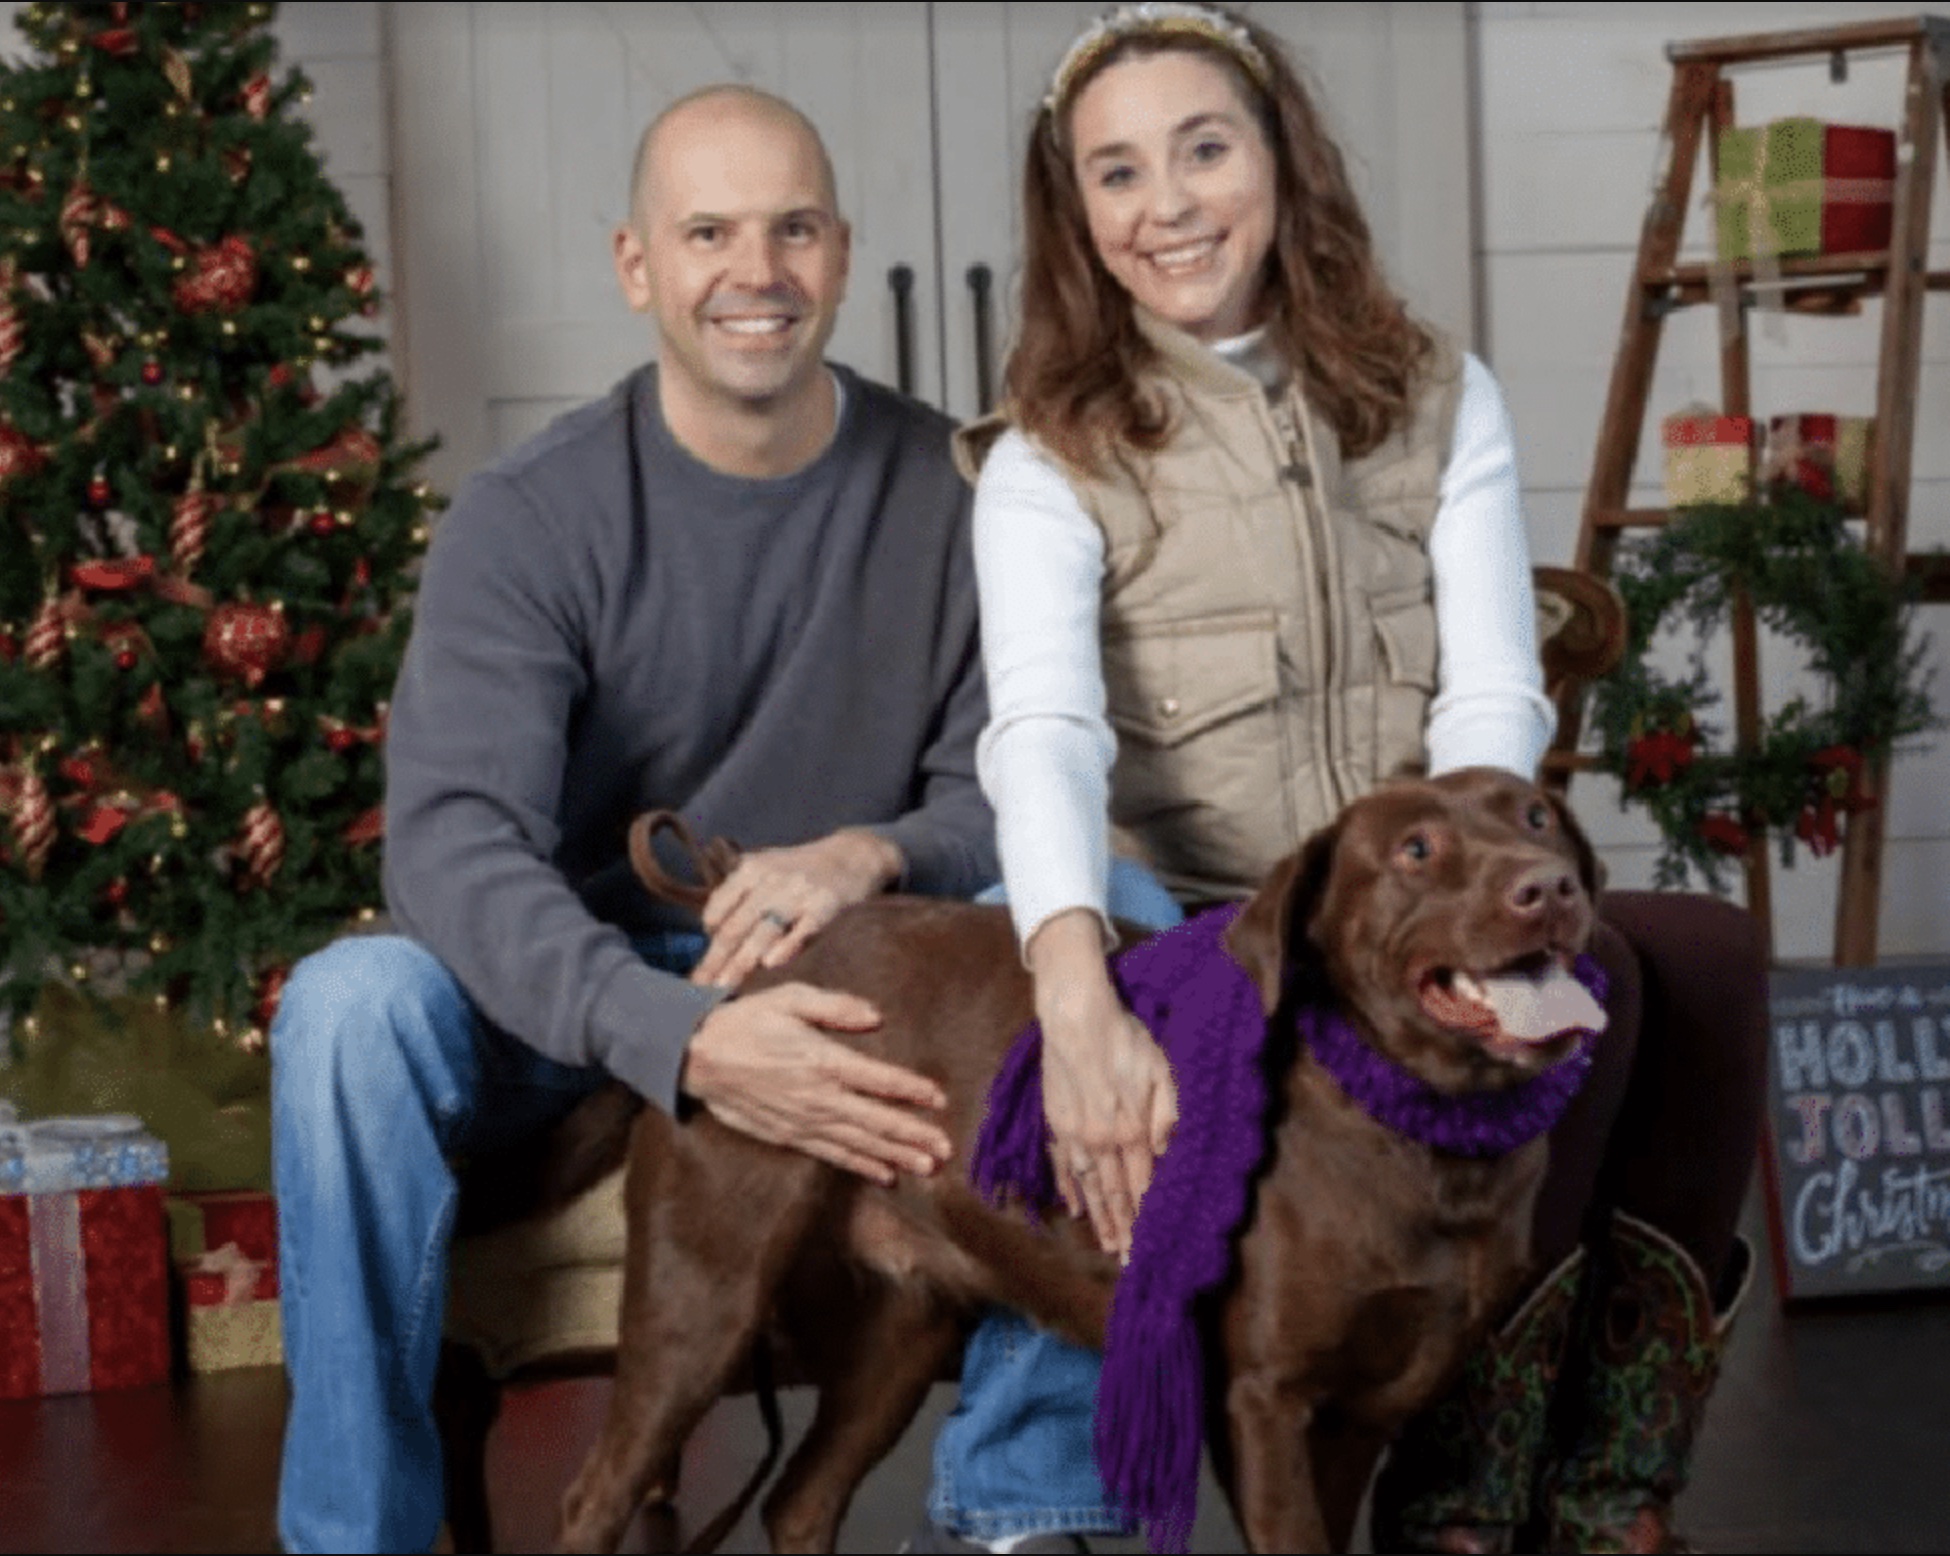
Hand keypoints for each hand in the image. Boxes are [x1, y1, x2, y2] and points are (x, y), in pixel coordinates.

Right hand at [680, 982, 951, 1184]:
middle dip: (913, 1136)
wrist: (697, 1057)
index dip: (911, 1091)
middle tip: (946, 1151)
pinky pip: (831, 1154)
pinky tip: (885, 1175)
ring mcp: (802, 1121)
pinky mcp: (788, 1135)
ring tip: (927, 1168)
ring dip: (895, 1156)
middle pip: (875, 1121)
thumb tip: (877, 1017)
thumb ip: (835, 1006)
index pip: (878, 1080)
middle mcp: (817, 1097)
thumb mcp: (789, 998)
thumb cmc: (746, 1021)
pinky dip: (860, 1165)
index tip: (939, 1099)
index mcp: (821, 1060)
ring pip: (858, 1143)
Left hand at [690, 829, 902, 988]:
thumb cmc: (804, 869)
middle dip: (716, 960)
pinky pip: (804, 928)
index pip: (718, 909)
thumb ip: (739, 893)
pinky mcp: (827, 904)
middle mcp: (772, 879)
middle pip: (737, 925)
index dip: (707, 943)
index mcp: (751, 869)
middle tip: (700, 989)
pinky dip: (788, 945)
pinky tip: (772, 964)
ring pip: (764, 931)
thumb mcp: (766, 868)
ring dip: (742, 961)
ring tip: (725, 985)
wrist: (855, 854)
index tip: (700, 971)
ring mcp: (800, 892)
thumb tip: (709, 930)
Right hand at [1029, 910, 1177, 1259]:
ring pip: (1089, 1186)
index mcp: (1133, 1131)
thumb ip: (1169, 1114)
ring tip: (1106, 1244)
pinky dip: (1069, 1188)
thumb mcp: (1162, 1072)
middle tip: (1128, 1261)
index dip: (1146, 1219)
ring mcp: (1076, 1134)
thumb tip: (1170, 1153)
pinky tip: (1074, 1207)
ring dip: (1099, 1218)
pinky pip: (1063, 1164)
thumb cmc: (1125, 1040)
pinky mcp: (1056, 1122)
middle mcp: (1103, 1140)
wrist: (1075, 1018)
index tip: (1149, 1248)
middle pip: (1115, 1194)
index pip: (1142, 1186)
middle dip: (1123, 1230)